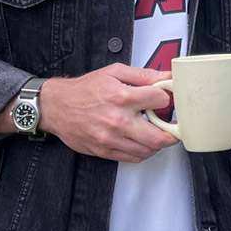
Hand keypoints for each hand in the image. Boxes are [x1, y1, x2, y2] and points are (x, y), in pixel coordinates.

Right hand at [37, 62, 178, 162]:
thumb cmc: (84, 89)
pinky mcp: (104, 151)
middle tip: (173, 128)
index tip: (166, 100)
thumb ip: (143, 75)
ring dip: (158, 143)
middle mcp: (118, 120)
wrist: (57, 106)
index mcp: (122, 97)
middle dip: (172, 133)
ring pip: (147, 150)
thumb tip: (166, 77)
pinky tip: (142, 142)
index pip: (160, 101)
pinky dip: (143, 152)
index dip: (167, 99)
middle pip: (158, 136)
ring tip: (156, 133)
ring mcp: (111, 139)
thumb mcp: (114, 72)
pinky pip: (132, 158)